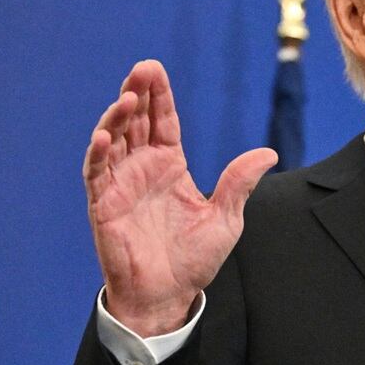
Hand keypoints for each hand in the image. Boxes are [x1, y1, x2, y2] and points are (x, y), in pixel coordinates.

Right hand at [83, 60, 277, 336]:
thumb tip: (269, 153)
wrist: (169, 296)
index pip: (163, 122)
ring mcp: (121, 184)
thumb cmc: (195, 260)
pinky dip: (97, 153)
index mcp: (170, 167)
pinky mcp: (103, 204)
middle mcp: (143, 169)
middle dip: (137, 93)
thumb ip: (239, 182)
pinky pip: (95, 173)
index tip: (155, 69)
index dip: (159, 96)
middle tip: (141, 69)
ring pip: (113, 140)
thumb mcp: (226, 218)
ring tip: (127, 98)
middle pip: (137, 122)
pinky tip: (105, 135)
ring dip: (116, 117)